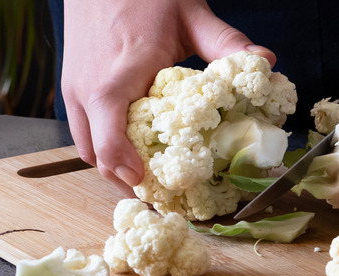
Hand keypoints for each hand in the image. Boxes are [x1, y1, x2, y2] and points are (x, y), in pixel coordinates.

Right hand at [61, 0, 274, 194]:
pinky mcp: (72, 85)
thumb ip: (226, 42)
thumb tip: (266, 61)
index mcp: (117, 74)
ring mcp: (74, 87)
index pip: (108, 131)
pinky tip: (134, 150)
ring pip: (85, 145)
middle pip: (95, 153)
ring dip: (113, 166)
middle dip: (125, 180)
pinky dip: (105, 147)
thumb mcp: (190, 15)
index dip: (125, 165)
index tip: (147, 185)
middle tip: (163, 194)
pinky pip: (83, 129)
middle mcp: (87, 87)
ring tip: (150, 178)